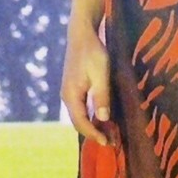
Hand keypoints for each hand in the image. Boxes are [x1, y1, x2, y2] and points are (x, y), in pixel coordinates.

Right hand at [61, 20, 114, 146]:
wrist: (82, 34)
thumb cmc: (93, 52)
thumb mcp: (101, 74)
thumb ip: (102, 96)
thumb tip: (103, 118)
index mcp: (71, 95)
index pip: (81, 122)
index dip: (94, 134)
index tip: (108, 143)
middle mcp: (67, 96)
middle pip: (78, 122)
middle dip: (93, 133)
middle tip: (110, 142)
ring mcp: (69, 92)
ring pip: (79, 116)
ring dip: (92, 126)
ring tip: (108, 133)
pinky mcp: (73, 88)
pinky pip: (80, 108)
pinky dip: (90, 116)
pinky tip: (102, 118)